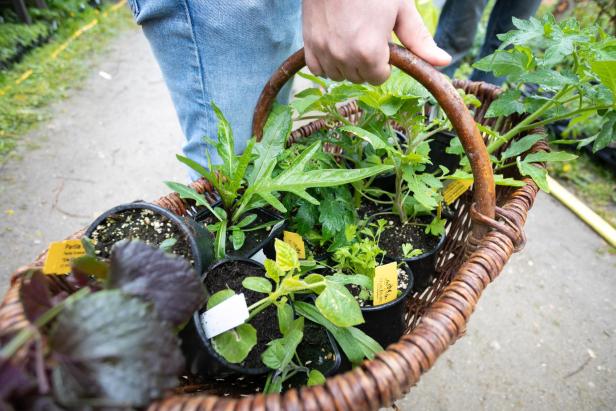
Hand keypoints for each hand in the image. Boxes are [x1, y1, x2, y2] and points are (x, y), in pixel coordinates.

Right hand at [302, 0, 450, 84]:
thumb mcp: (401, 10)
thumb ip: (419, 40)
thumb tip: (444, 62)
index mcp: (370, 51)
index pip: (379, 78)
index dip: (384, 62)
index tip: (382, 43)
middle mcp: (345, 56)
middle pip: (359, 78)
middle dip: (366, 63)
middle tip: (367, 36)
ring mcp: (324, 51)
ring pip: (339, 75)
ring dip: (346, 64)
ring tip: (350, 39)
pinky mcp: (309, 45)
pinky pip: (318, 69)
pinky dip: (327, 62)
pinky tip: (334, 45)